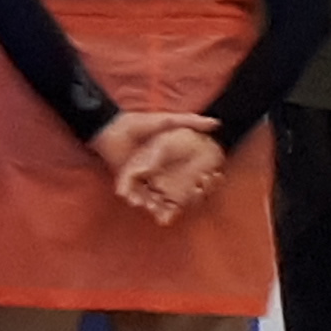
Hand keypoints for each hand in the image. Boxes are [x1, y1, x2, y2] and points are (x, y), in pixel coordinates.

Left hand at [90, 112, 221, 221]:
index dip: (193, 187)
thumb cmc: (140, 124)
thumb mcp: (169, 121)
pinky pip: (132, 193)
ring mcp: (140, 177)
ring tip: (155, 210)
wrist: (113, 127)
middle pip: (168, 192)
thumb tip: (216, 123)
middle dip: (172, 202)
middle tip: (178, 207)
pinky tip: (137, 203)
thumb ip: (190, 122)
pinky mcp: (126, 179)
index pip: (184, 179)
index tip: (199, 189)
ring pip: (150, 196)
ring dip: (153, 204)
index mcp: (168, 162)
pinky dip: (134, 198)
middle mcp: (156, 172)